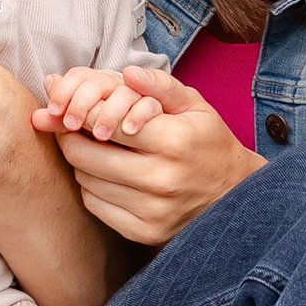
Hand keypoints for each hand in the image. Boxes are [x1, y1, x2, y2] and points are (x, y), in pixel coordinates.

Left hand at [34, 63, 256, 247]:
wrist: (235, 196)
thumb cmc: (209, 143)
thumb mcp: (194, 106)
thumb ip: (160, 86)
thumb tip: (127, 73)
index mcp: (173, 142)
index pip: (104, 123)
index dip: (80, 112)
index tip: (72, 106)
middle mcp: (161, 179)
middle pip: (84, 155)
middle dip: (70, 136)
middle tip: (71, 125)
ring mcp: (152, 210)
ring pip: (85, 180)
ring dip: (81, 161)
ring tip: (93, 148)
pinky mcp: (143, 232)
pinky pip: (94, 205)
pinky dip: (90, 187)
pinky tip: (105, 174)